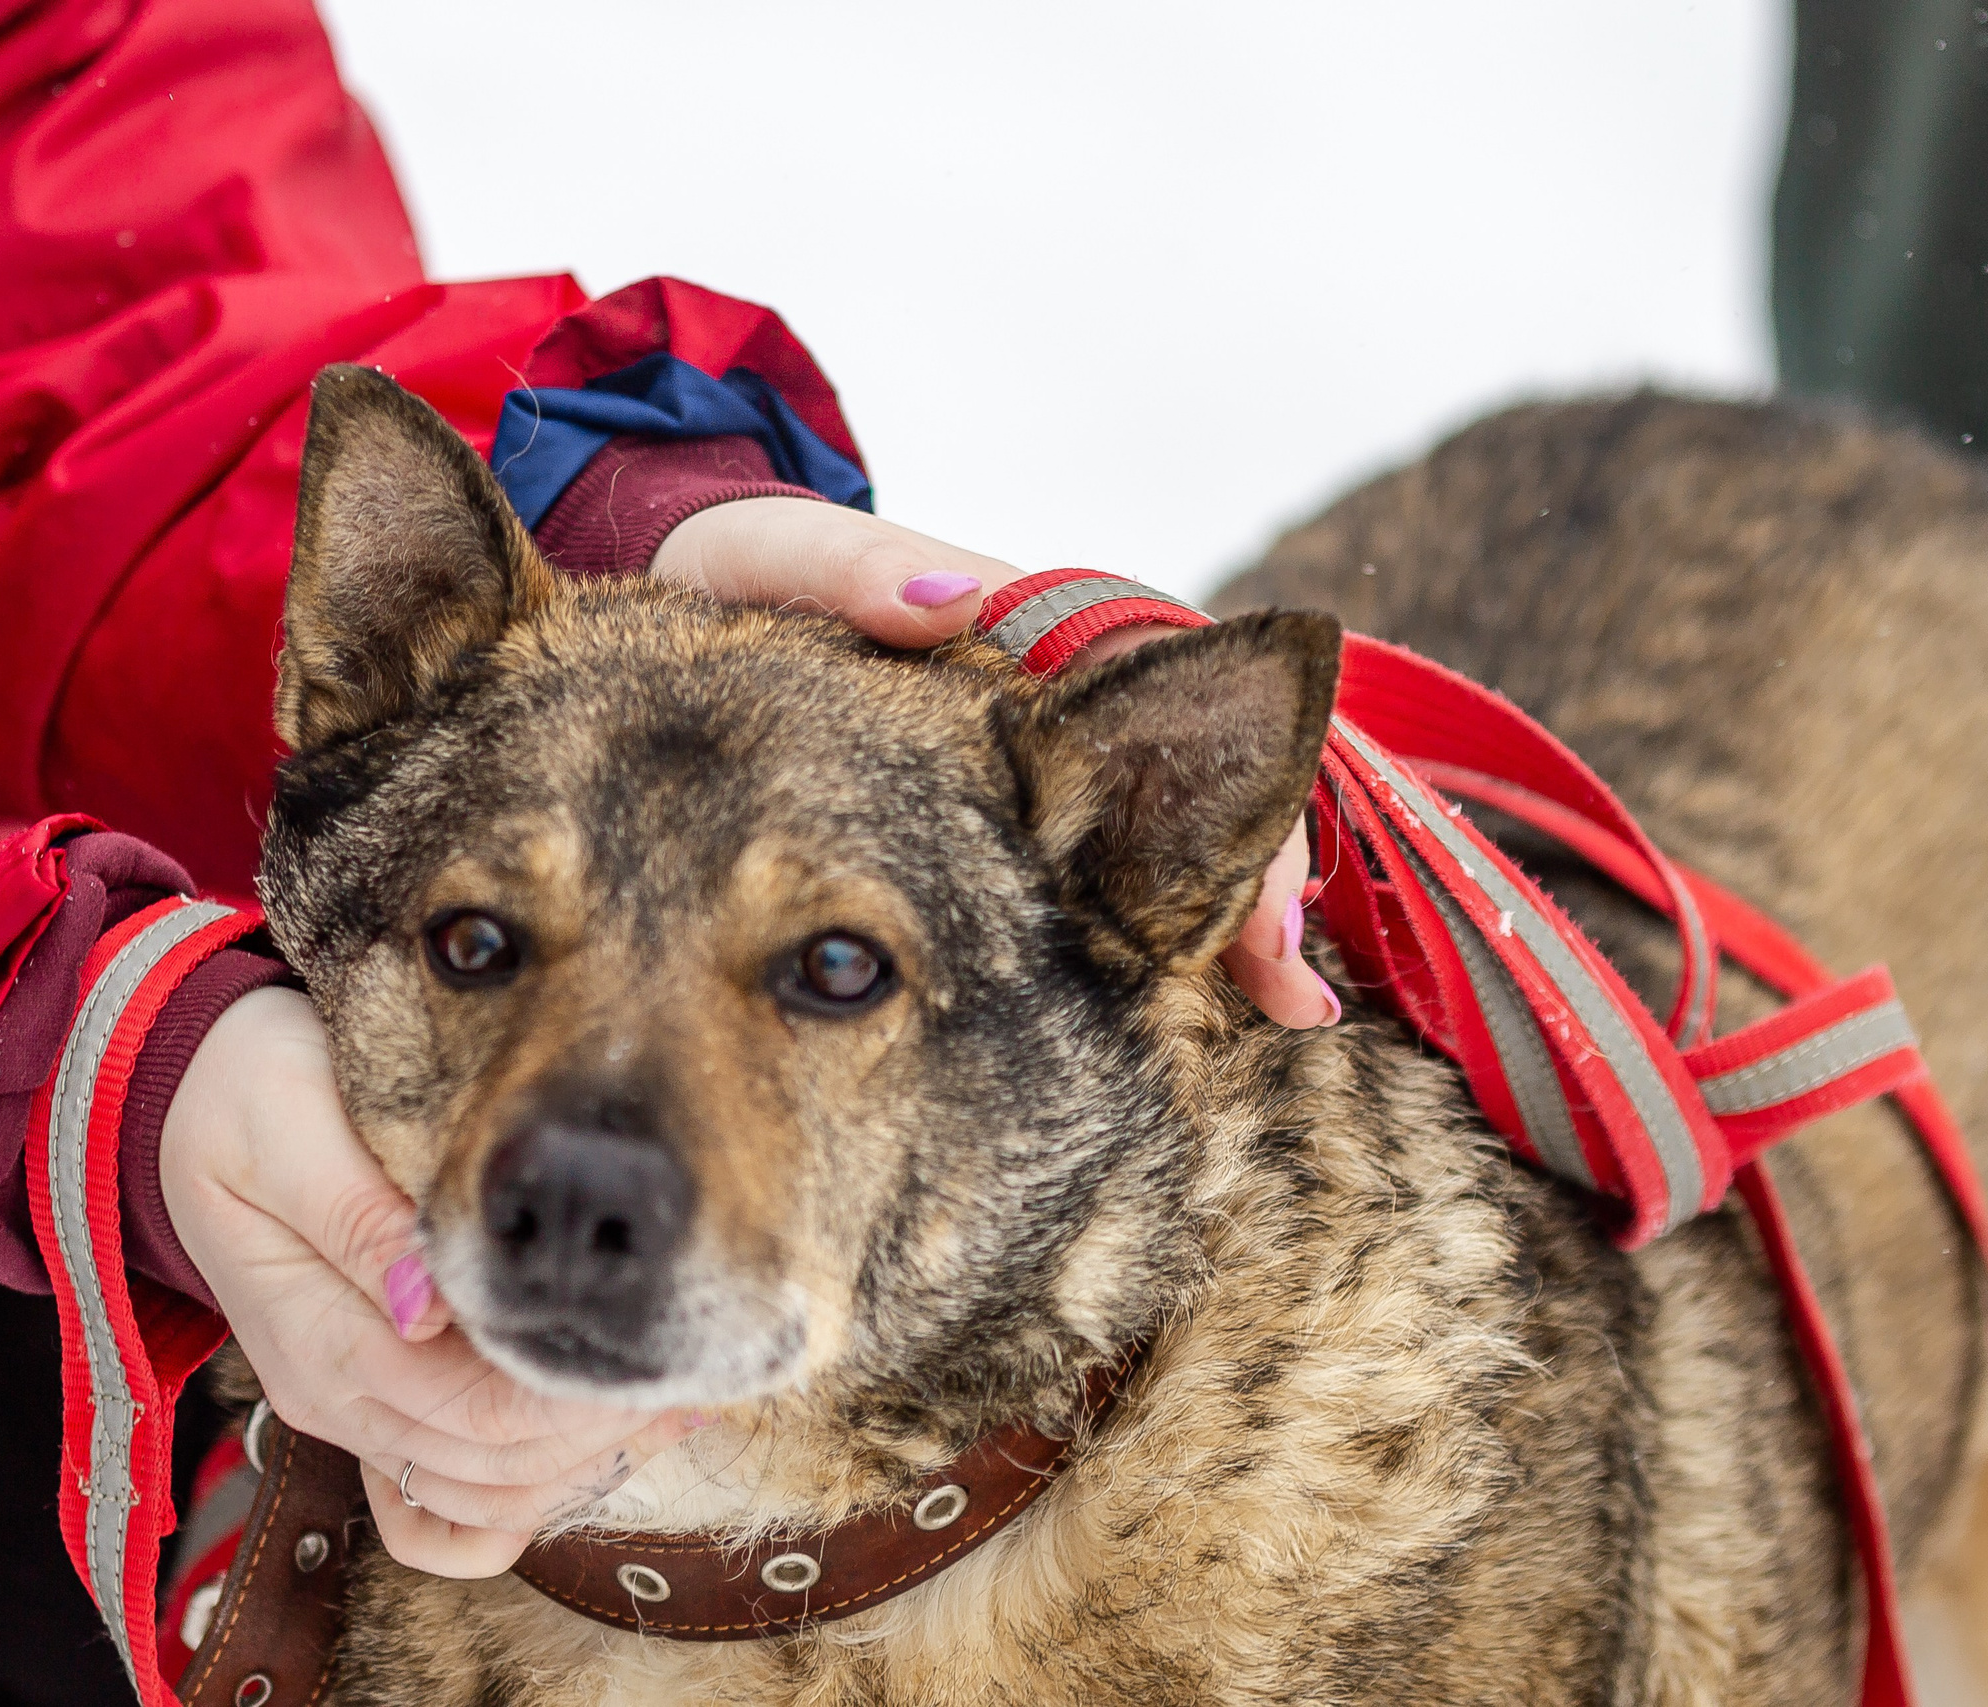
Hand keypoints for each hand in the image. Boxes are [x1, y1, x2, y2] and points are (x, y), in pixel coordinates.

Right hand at [161, 987, 697, 1576]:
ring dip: (581, 1466)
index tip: (654, 1347)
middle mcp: (337, 1394)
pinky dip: (527, 1495)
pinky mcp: (375, 1403)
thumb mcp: (284, 1121)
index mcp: (319, 1335)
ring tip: (673, 1398)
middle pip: (492, 1466)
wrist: (191, 1094)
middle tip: (692, 1369)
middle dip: (599, 1430)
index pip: (470, 1411)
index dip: (571, 1395)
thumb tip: (426, 1308)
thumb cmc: (247, 1091)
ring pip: (484, 1499)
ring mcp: (356, 1409)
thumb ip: (356, 1216)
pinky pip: (449, 1510)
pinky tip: (601, 1439)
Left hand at [655, 499, 1338, 1026]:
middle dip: (1257, 877)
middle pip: (1199, 780)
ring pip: (1170, 838)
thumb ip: (857, 573)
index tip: (1255, 866)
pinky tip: (1205, 1010)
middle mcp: (1054, 698)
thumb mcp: (781, 561)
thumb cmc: (743, 578)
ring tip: (1289, 1004)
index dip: (1222, 762)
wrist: (693, 598)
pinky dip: (1161, 946)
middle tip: (1293, 980)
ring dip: (1231, 919)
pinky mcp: (993, 831)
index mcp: (1025, 626)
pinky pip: (1105, 885)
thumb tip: (949, 602)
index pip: (1169, 688)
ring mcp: (1033, 771)